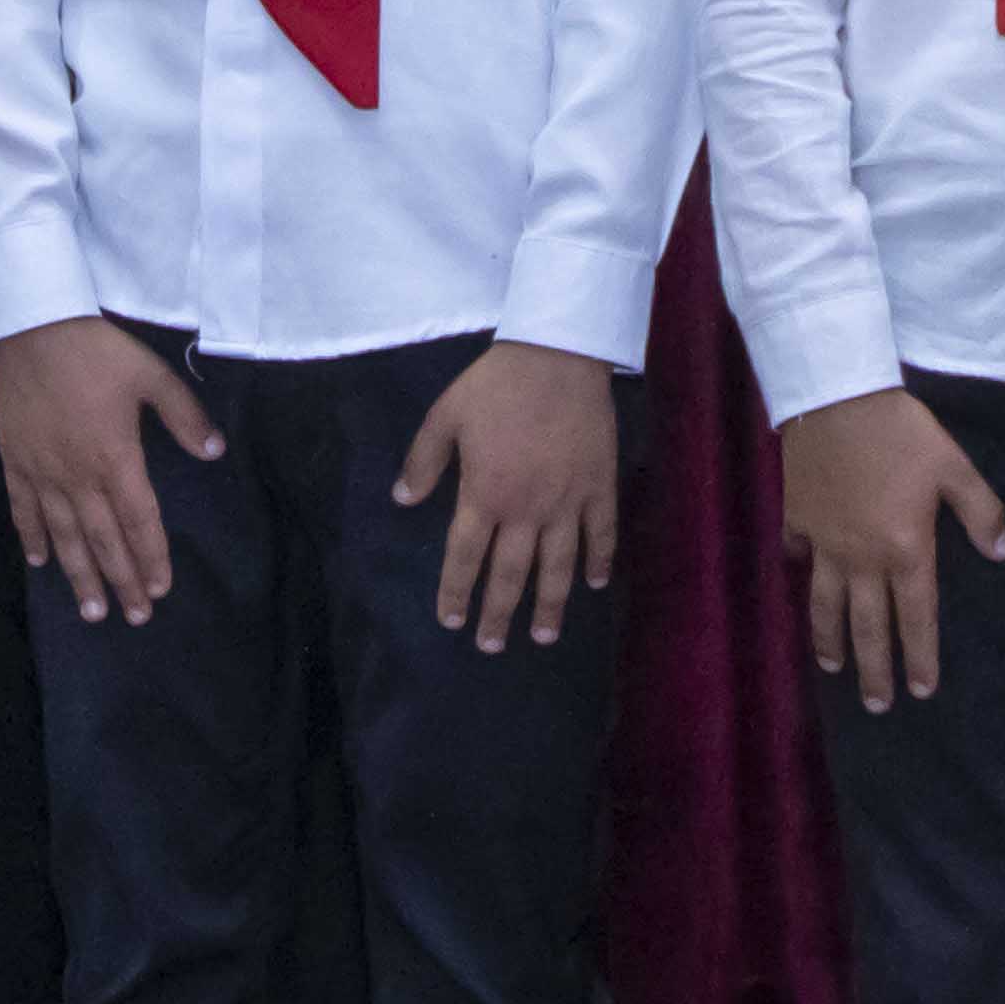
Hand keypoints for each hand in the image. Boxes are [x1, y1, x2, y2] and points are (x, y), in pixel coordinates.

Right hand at [0, 315, 219, 623]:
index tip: (161, 589)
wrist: (30, 327)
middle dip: (122, 581)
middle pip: (104, 540)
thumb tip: (215, 452)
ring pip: (65, 536)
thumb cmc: (95, 350)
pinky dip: (33, 539)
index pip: (139, 520)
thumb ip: (185, 416)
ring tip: (92, 612)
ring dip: (80, 576)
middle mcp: (78, 476)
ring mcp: (43, 472)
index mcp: (115, 457)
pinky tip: (42, 563)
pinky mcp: (15, 461)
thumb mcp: (151, 375)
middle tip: (135, 617)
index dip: (151, 556)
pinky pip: (24, 510)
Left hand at [398, 342, 619, 647]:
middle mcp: (526, 510)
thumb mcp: (445, 416)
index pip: (465, 557)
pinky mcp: (600, 487)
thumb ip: (423, 461)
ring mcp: (568, 502)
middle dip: (499, 615)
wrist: (558, 356)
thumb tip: (402, 500)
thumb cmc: (496, 385)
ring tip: (543, 637)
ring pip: (559, 566)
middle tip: (490, 646)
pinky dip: (599, 562)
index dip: (456, 592)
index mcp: (485, 495)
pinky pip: (602, 534)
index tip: (451, 621)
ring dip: (550, 605)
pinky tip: (594, 586)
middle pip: (511, 574)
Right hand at [775, 387, 1004, 700]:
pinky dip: (800, 573)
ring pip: (825, 606)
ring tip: (833, 669)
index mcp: (906, 551)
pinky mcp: (798, 520)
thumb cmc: (902, 433)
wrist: (837, 398)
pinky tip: (800, 582)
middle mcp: (862, 559)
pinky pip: (799, 556)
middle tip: (877, 707)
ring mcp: (825, 544)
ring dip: (829, 642)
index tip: (921, 691)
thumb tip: (1004, 553)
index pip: (915, 618)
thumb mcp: (955, 467)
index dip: (920, 657)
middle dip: (874, 670)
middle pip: (867, 627)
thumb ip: (981, 513)